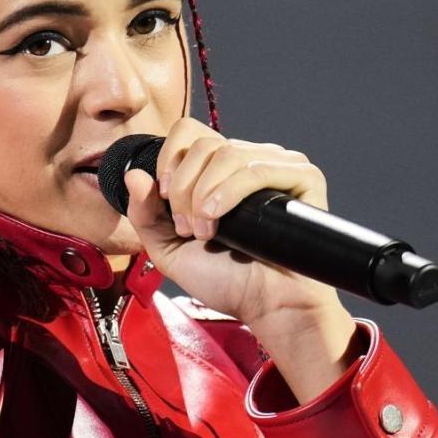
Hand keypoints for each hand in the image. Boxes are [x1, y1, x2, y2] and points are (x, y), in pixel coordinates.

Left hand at [122, 116, 348, 337]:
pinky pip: (260, 168)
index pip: (189, 131)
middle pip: (203, 143)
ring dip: (204, 195)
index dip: (169, 160)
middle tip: (188, 228)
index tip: (165, 199)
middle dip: (184, 188)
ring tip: (206, 232)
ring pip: (227, 153)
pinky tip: (220, 220)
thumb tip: (134, 174)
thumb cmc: (225, 279)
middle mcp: (249, 160)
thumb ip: (145, 213)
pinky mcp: (304, 178)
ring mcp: (278, 166)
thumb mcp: (169, 247)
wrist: (265, 307)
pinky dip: (230, 192)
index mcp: (218, 168)